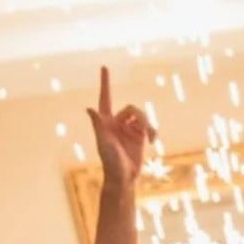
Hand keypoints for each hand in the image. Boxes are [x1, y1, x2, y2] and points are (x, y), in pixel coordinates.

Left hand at [88, 66, 153, 193]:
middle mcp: (117, 122)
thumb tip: (89, 109)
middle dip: (139, 117)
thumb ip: (99, 124)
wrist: (123, 176)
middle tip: (145, 130)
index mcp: (105, 121)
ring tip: (151, 137)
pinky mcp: (140, 136)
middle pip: (131, 108)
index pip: (105, 98)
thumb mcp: (103, 142)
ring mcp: (129, 128)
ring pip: (142, 116)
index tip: (104, 67)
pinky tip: (154, 140)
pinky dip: (153, 131)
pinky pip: (149, 127)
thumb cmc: (110, 160)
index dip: (105, 82)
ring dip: (148, 125)